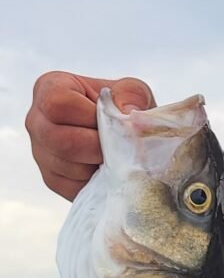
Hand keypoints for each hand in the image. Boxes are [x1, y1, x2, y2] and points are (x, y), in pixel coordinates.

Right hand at [25, 71, 155, 200]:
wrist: (125, 139)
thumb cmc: (122, 109)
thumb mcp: (132, 92)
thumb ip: (131, 93)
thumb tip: (127, 112)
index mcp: (49, 90)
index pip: (59, 104)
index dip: (90, 117)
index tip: (110, 120)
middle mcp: (37, 121)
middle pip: (61, 141)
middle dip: (97, 147)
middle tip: (117, 146)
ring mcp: (42, 153)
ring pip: (70, 168)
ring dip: (100, 167)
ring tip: (114, 157)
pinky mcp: (54, 180)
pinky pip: (74, 188)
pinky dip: (98, 183)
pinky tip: (107, 171)